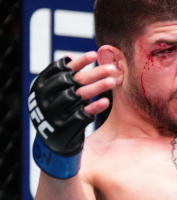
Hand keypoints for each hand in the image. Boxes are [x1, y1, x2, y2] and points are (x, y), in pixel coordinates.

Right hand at [28, 52, 114, 177]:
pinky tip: (106, 102)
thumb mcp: (55, 96)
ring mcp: (53, 113)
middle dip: (93, 73)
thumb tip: (71, 58)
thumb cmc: (59, 114)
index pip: (58, 70)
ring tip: (114, 81)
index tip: (93, 55)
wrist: (53, 145)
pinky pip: (81, 115)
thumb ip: (62, 79)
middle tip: (113, 68)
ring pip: (77, 96)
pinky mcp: (63, 127)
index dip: (77, 62)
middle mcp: (43, 99)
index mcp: (39, 88)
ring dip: (97, 87)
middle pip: (71, 81)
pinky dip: (94, 108)